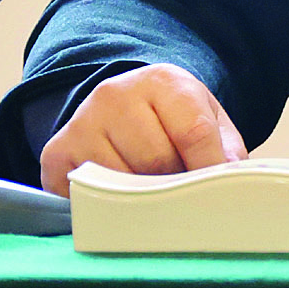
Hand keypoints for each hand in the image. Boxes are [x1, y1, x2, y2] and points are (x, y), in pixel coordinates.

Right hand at [39, 63, 247, 197]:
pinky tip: (118, 195)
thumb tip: (231, 185)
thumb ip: (225, 149)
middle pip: (156, 162)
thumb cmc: (172, 120)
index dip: (209, 171)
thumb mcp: (207, 121)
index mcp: (163, 81)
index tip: (218, 195)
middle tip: (179, 191)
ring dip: (141, 198)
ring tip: (149, 189)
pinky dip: (106, 205)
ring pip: (121, 183)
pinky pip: (87, 196)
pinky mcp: (57, 153)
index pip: (193, 132)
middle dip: (174, 185)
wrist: (123, 106)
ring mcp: (82, 123)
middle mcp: (116, 95)